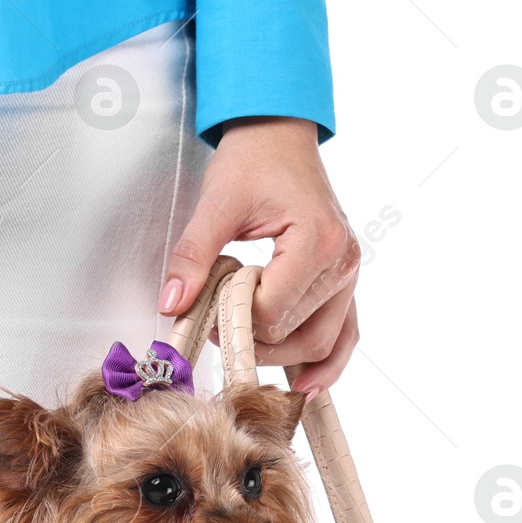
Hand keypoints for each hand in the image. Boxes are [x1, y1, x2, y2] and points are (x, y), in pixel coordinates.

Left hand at [158, 117, 359, 394]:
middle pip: (296, 336)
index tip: (211, 303)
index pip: (271, 312)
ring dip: (281, 356)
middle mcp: (342, 261)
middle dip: (253, 339)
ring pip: (322, 344)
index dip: (233, 318)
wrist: (278, 135)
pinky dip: (326, 362)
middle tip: (220, 322)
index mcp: (317, 239)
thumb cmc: (253, 161)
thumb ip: (193, 257)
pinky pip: (343, 334)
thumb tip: (172, 303)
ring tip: (246, 344)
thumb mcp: (215, 204)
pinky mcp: (344, 282)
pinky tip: (305, 387)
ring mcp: (349, 274)